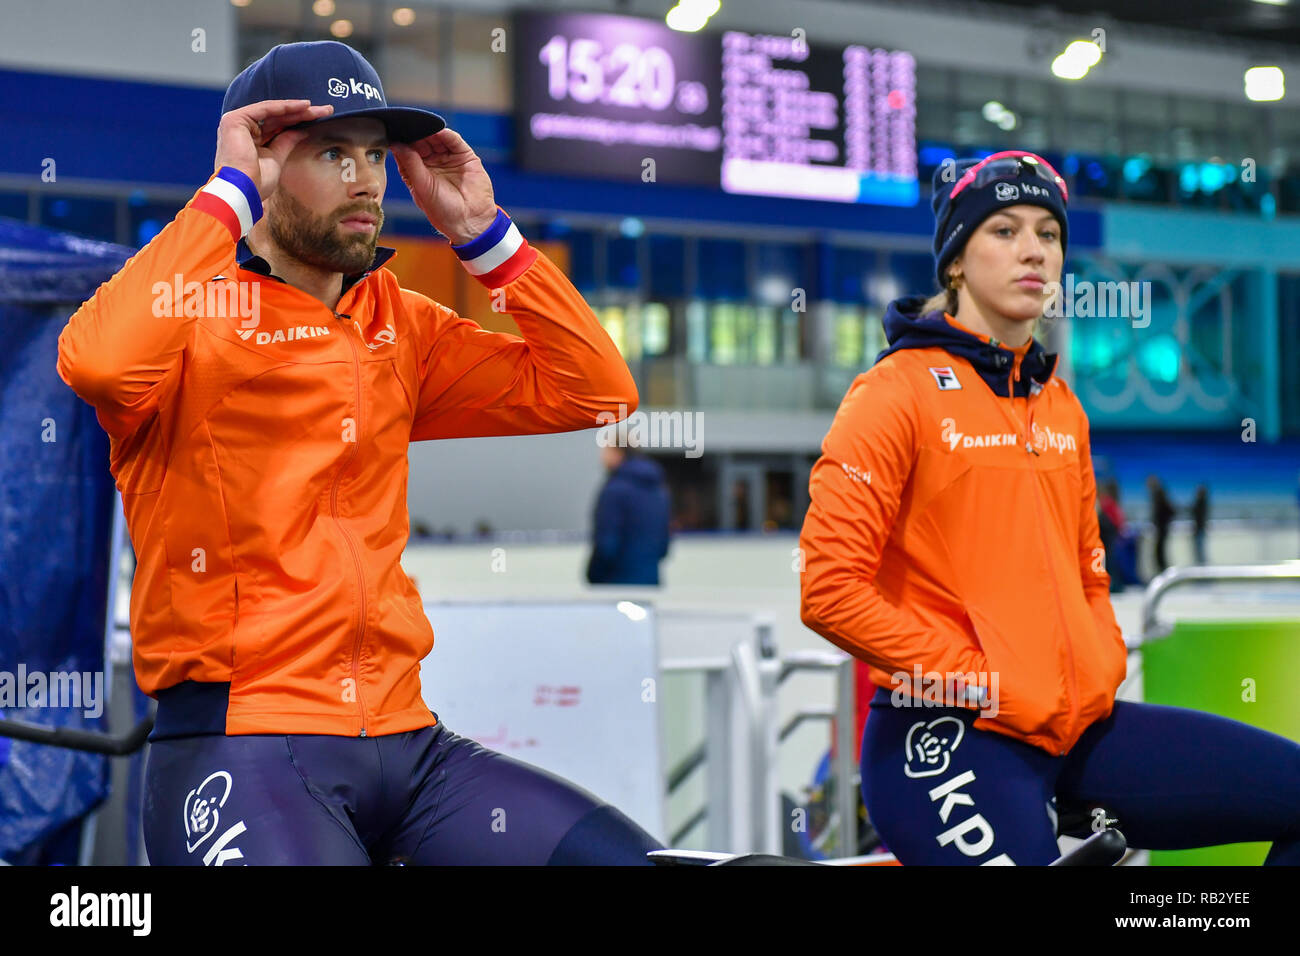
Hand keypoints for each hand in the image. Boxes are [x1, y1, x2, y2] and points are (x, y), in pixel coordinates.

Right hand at [214, 100, 333, 198]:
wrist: (243, 191)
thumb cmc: (256, 183)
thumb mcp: (277, 158)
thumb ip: (287, 142)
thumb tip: (303, 132)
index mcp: (249, 140)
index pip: (278, 126)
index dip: (299, 122)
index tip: (320, 119)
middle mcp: (242, 129)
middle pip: (278, 117)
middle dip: (303, 114)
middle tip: (327, 110)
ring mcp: (237, 123)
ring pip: (273, 111)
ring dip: (298, 109)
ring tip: (320, 109)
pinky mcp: (235, 120)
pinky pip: (265, 109)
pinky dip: (284, 107)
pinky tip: (303, 106)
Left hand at [391, 129, 497, 244]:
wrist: (471, 220)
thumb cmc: (443, 210)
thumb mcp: (422, 186)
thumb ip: (410, 163)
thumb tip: (396, 144)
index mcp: (418, 173)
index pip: (406, 152)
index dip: (400, 142)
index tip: (392, 131)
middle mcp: (432, 164)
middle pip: (421, 142)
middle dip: (414, 133)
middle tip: (406, 123)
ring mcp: (448, 159)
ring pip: (436, 139)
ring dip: (429, 131)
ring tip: (421, 123)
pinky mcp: (464, 156)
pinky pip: (453, 141)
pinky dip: (446, 134)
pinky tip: (438, 130)